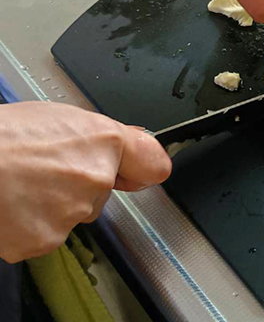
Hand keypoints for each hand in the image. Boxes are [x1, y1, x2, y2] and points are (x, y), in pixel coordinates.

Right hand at [0, 102, 170, 262]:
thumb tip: (130, 142)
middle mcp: (95, 180)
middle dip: (79, 183)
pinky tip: (12, 204)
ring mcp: (70, 214)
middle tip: (43, 168)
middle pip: (102, 192)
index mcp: (104, 143)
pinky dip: (30, 224)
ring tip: (20, 182)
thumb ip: (100, 135)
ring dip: (53, 204)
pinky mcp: (44, 240)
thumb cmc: (0, 136)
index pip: (154, 164)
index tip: (137, 171)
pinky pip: (46, 233)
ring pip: (73, 213)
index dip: (143, 168)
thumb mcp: (57, 117)